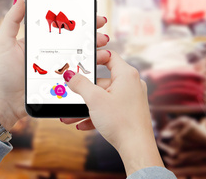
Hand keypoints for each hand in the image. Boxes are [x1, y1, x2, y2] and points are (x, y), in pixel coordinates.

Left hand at [0, 0, 109, 130]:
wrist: (7, 100)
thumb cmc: (3, 71)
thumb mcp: (4, 41)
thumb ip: (12, 19)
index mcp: (42, 39)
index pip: (62, 23)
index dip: (76, 15)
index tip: (88, 8)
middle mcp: (54, 50)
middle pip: (77, 36)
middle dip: (91, 28)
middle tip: (100, 23)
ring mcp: (61, 65)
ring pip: (83, 52)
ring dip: (95, 44)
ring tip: (102, 41)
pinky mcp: (65, 80)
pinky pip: (82, 70)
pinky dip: (92, 64)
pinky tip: (98, 60)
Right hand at [60, 51, 163, 175]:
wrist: (136, 148)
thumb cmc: (121, 121)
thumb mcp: (95, 99)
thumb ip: (80, 84)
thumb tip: (70, 74)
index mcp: (126, 75)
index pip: (109, 56)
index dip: (94, 57)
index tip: (80, 62)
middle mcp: (131, 84)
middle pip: (102, 80)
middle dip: (83, 91)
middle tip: (70, 92)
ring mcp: (130, 99)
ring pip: (103, 98)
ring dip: (85, 106)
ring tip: (69, 116)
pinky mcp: (128, 112)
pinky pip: (108, 109)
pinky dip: (95, 115)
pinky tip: (82, 124)